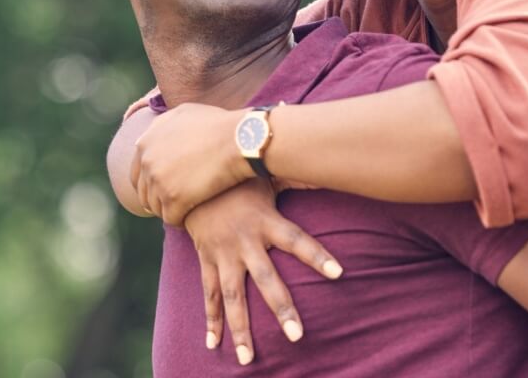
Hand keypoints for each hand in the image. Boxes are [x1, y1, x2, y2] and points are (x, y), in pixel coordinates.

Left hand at [132, 102, 252, 224]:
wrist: (239, 139)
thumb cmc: (219, 125)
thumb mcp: (185, 113)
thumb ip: (163, 126)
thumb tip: (151, 136)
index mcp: (146, 142)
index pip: (136, 174)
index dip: (149, 184)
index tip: (164, 190)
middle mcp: (147, 161)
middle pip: (144, 193)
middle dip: (158, 200)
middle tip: (175, 204)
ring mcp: (159, 180)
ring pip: (156, 208)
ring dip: (169, 210)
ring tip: (186, 210)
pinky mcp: (173, 198)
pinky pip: (171, 218)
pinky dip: (180, 220)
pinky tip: (191, 217)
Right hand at [184, 179, 343, 364]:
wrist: (188, 176)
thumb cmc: (239, 176)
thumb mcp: (268, 174)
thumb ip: (297, 178)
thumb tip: (329, 168)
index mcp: (264, 220)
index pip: (296, 240)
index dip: (317, 256)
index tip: (339, 273)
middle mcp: (243, 241)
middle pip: (265, 279)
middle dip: (281, 308)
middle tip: (297, 336)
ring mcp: (222, 254)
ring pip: (232, 297)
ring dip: (240, 329)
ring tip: (248, 360)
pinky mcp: (206, 259)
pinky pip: (208, 294)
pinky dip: (211, 320)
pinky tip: (213, 345)